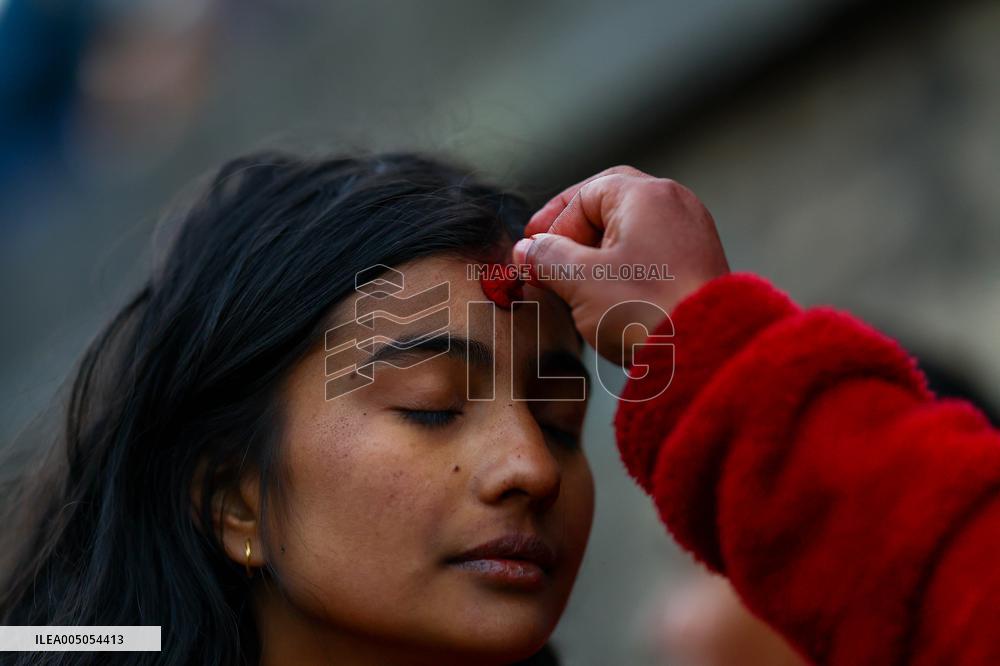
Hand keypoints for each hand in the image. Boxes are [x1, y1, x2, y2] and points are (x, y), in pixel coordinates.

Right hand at [513, 165, 728, 365]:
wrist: (706, 351)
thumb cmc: (647, 310)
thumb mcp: (580, 281)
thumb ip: (547, 257)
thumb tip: (528, 250)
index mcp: (646, 195)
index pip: (584, 194)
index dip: (552, 223)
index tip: (533, 252)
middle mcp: (674, 204)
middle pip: (610, 205)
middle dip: (575, 232)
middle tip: (550, 255)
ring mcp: (691, 234)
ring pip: (631, 230)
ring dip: (598, 252)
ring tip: (576, 282)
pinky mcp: (698, 265)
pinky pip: (653, 253)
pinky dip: (624, 267)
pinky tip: (609, 296)